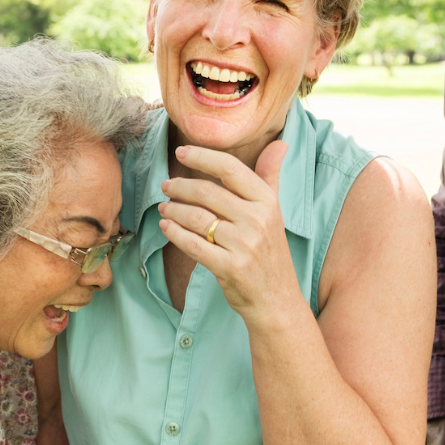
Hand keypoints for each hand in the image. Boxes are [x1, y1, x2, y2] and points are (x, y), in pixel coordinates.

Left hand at [158, 142, 297, 319]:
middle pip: (207, 192)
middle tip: (166, 187)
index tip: (181, 151)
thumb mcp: (275, 213)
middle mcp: (258, 220)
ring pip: (196, 217)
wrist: (277, 301)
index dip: (202, 157)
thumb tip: (280, 143)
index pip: (230, 169)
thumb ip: (271, 177)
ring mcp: (244, 245)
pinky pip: (193, 244)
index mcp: (268, 202)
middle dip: (180, 187)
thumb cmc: (271, 252)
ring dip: (173, 210)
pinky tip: (165, 226)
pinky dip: (174, 233)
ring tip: (164, 208)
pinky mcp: (230, 267)